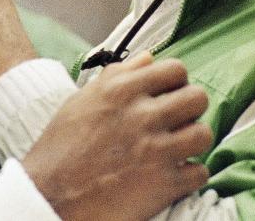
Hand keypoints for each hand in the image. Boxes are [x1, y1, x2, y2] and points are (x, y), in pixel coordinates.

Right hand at [22, 52, 211, 220]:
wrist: (51, 196)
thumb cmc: (61, 148)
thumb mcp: (82, 100)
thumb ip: (117, 76)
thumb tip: (147, 59)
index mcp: (122, 91)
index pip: (175, 69)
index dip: (177, 81)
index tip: (171, 92)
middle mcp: (143, 116)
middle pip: (197, 98)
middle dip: (190, 108)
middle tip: (178, 119)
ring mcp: (157, 150)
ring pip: (203, 134)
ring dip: (193, 141)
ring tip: (179, 147)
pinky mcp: (164, 184)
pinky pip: (199, 172)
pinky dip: (190, 174)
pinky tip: (174, 173)